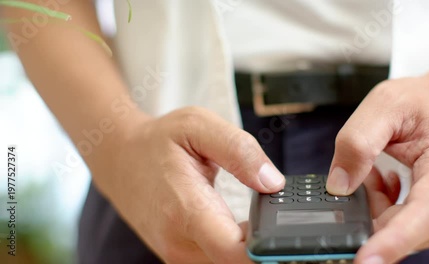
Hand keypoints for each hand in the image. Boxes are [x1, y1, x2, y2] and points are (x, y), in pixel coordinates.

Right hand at [92, 106, 284, 262]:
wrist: (120, 159)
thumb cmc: (158, 142)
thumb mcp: (198, 126)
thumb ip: (240, 151)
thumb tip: (273, 182)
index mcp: (186, 209)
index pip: (235, 252)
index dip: (265, 246)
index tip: (282, 227)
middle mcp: (179, 242)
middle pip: (237, 262)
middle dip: (263, 244)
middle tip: (275, 215)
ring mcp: (178, 254)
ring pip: (229, 263)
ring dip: (248, 247)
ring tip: (256, 219)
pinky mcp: (180, 257)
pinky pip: (217, 260)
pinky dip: (234, 248)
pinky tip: (240, 228)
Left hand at [326, 76, 428, 263]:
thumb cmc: (427, 103)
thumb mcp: (385, 106)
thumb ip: (358, 143)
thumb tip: (339, 185)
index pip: (421, 216)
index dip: (391, 242)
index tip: (365, 259)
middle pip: (401, 227)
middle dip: (371, 205)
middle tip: (367, 169)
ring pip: (397, 230)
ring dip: (378, 204)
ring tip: (380, 169)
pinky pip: (402, 227)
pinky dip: (385, 207)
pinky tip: (387, 181)